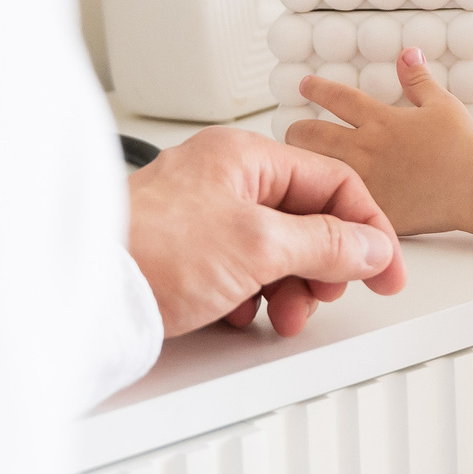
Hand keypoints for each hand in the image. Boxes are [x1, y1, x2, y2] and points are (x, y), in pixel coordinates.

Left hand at [126, 128, 405, 336]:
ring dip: (291, 287)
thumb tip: (370, 246)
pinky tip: (244, 315)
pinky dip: (255, 295)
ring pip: (277, 250)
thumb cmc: (152, 250)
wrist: (86, 288)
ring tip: (282, 316)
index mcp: (246, 157)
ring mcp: (205, 215)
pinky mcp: (187, 252)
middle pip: (307, 218)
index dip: (368, 228)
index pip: (332, 182)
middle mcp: (226, 178)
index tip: (386, 271)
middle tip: (323, 296)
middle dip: (324, 265)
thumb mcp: (258, 246)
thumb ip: (326, 243)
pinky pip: (243, 270)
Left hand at [287, 48, 472, 236]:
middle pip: (311, 134)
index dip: (317, 88)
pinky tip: (316, 202)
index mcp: (380, 121)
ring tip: (297, 164)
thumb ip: (418, 80)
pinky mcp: (373, 209)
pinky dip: (324, 199)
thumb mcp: (442, 104)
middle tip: (292, 131)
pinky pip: (337, 204)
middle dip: (296, 130)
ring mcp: (366, 180)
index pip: (337, 98)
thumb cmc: (464, 145)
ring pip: (316, 168)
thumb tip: (408, 53)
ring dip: (303, 162)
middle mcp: (365, 148)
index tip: (304, 84)